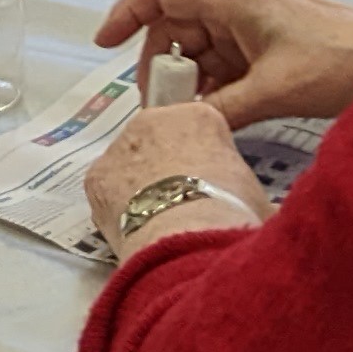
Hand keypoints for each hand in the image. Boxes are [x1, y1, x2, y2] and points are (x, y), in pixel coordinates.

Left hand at [81, 103, 266, 255]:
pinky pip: (107, 188)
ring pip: (129, 162)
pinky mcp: (95, 176)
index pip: (199, 127)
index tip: (210, 184)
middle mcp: (154, 120)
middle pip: (159, 138)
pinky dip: (117, 206)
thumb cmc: (233, 213)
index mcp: (200, 116)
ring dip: (140, 185)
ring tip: (157, 221)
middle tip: (182, 202)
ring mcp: (120, 146)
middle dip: (168, 166)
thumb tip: (254, 209)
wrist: (189, 235)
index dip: (205, 159)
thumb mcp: (256, 194)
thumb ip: (243, 188)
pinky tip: (134, 228)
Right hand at [94, 0, 352, 128]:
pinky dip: (217, 86)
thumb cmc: (342, 62)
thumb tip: (182, 129)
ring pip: (202, 46)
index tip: (105, 45)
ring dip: (192, 81)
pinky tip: (219, 116)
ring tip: (191, 118)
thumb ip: (221, 110)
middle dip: (163, 64)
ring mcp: (256, 22)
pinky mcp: (272, 44)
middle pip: (177, 24)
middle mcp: (239, 2)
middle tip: (160, 107)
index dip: (127, 13)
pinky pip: (228, 61)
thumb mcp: (274, 91)